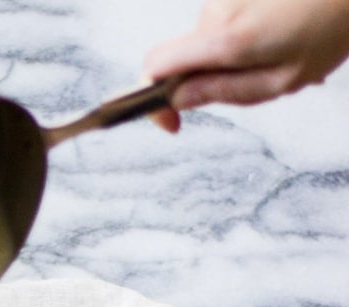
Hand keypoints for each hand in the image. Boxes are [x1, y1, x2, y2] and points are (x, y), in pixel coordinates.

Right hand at [145, 0, 348, 131]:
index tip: (169, 119)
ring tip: (282, 46)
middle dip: (210, 76)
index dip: (152, 97)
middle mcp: (217, 10)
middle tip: (259, 77)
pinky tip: (282, 28)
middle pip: (185, 57)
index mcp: (227, 40)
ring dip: (234, 53)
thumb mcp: (283, 79)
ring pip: (208, 39)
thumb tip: (179, 99)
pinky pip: (226, 19)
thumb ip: (226, 91)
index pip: (156, 65)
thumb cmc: (330, 28)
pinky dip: (246, 32)